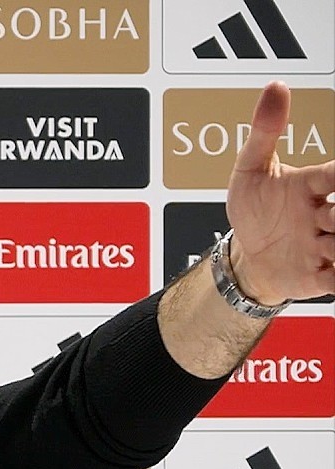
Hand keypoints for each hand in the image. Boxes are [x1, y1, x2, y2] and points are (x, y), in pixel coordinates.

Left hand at [225, 81, 334, 304]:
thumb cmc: (254, 210)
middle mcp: (323, 214)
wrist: (248, 257)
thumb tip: (276, 88)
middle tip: (326, 214)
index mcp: (312, 186)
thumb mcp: (250, 170)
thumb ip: (265, 132)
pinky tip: (329, 271)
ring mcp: (322, 245)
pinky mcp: (318, 274)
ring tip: (321, 239)